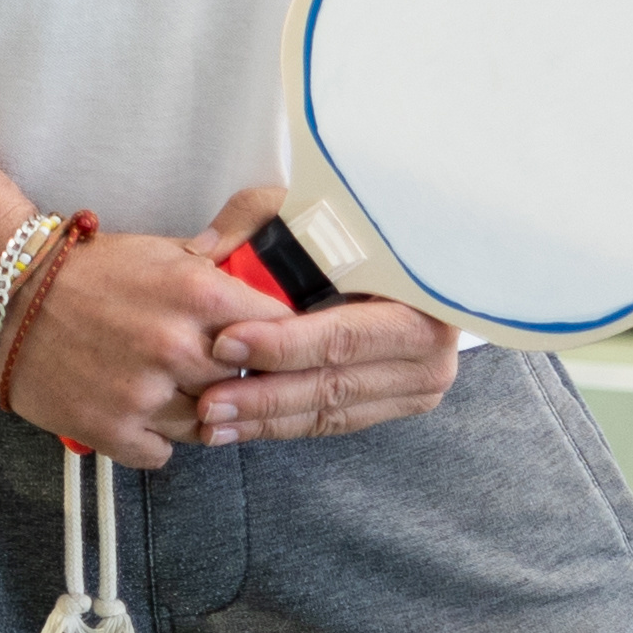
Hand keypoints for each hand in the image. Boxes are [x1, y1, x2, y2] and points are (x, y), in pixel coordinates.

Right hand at [0, 184, 462, 464]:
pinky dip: (154, 437)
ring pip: (208, 425)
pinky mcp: (111, 429)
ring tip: (165, 387)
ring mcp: (144, 393)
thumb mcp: (161, 250)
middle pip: (245, 384)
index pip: (279, 331)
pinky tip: (137, 410)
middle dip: (232, 378)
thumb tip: (268, 219)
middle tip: (208, 368)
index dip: (274, 339)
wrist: (7, 295)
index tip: (265, 345)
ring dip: (194, 411)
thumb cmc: (86, 271)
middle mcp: (177, 346)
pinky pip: (163, 452)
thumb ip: (220, 252)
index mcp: (198, 294)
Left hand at [173, 183, 463, 446]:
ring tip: (212, 422)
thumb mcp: (317, 206)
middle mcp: (427, 351)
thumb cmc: (362, 225)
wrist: (414, 257)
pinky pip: (334, 421)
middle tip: (208, 401)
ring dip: (266, 420)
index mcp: (419, 299)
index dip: (285, 345)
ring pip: (331, 412)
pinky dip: (282, 425)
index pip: (344, 334)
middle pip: (335, 383)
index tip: (226, 343)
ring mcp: (416, 384)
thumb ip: (258, 218)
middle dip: (266, 396)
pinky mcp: (397, 404)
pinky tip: (237, 427)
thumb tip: (205, 249)